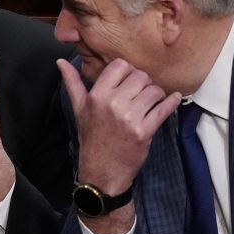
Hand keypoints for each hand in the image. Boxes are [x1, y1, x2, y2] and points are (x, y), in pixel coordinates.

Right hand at [59, 58, 179, 194]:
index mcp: (96, 96)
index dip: (128, 71)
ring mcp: (129, 118)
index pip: (120, 66)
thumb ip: (72, 83)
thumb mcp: (78, 109)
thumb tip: (60, 62)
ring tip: (150, 102)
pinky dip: (171, 102)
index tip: (128, 81)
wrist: (101, 171)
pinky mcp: (144, 131)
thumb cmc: (91, 137)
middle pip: (140, 76)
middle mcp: (112, 104)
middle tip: (141, 93)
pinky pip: (164, 109)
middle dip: (144, 83)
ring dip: (156, 94)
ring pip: (154, 91)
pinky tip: (173, 99)